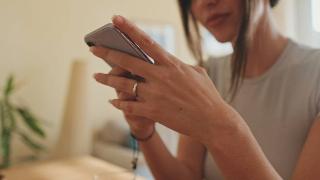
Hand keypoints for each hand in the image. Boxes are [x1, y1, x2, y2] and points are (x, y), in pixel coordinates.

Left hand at [90, 15, 230, 143]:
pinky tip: (113, 101)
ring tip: (96, 76)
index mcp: (172, 64)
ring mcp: (155, 95)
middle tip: (94, 49)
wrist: (213, 121)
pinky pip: (129, 106)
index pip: (146, 42)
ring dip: (107, 79)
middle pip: (128, 62)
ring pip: (124, 84)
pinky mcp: (153, 111)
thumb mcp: (197, 73)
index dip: (129, 29)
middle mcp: (160, 77)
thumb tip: (170, 61)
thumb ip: (179, 65)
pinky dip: (119, 103)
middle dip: (108, 53)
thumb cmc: (207, 95)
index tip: (116, 20)